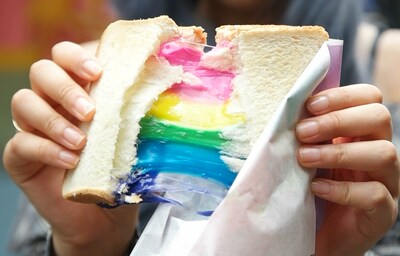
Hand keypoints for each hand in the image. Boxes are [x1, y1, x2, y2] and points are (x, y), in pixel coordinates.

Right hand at [2, 41, 137, 255]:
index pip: (65, 56)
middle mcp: (51, 102)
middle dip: (65, 88)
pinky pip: (21, 143)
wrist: (101, 215)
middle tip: (91, 112)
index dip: (76, 57)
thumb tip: (162, 94)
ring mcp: (33, 128)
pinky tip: (70, 160)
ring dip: (54, 119)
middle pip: (41, 72)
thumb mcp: (132, 138)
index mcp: (78, 89)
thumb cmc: (118, 169)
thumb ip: (136, 114)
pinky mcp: (21, 157)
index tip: (98, 73)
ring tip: (82, 141)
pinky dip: (46, 149)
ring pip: (24, 102)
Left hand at [296, 84, 398, 255]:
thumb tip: (289, 106)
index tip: (309, 106)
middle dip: (337, 121)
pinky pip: (375, 194)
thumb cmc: (306, 189)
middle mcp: (379, 152)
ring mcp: (386, 182)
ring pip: (383, 154)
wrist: (310, 236)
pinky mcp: (383, 213)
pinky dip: (343, 189)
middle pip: (379, 118)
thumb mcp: (305, 155)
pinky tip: (316, 189)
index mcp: (361, 133)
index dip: (342, 97)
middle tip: (303, 132)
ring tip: (304, 158)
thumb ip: (305, 133)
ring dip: (339, 153)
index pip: (369, 98)